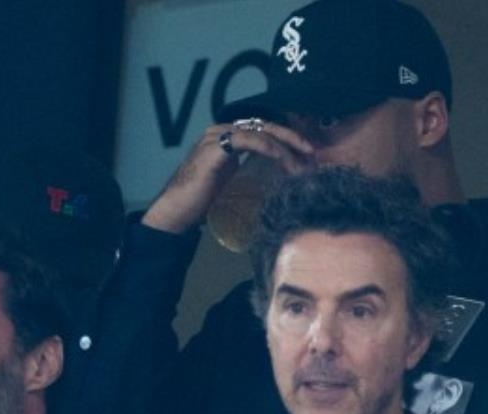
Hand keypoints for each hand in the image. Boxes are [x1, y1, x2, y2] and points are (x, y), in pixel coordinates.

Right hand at [141, 119, 315, 234]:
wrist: (175, 213)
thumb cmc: (198, 203)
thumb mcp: (228, 181)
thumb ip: (245, 171)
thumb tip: (272, 175)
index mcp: (224, 138)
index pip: (261, 130)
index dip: (286, 139)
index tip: (305, 153)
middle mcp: (220, 131)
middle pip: (265, 126)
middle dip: (292, 138)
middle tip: (312, 152)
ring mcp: (216, 136)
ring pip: (261, 131)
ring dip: (286, 146)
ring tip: (301, 162)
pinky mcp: (215, 147)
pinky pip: (250, 140)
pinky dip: (270, 148)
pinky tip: (283, 159)